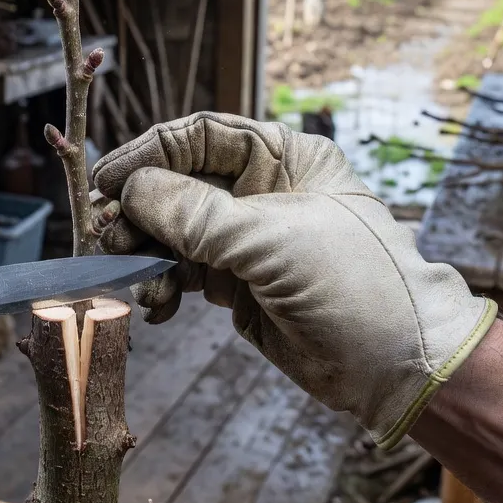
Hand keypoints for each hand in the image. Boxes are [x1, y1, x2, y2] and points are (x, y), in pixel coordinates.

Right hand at [92, 112, 495, 446]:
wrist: (397, 365)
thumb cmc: (355, 285)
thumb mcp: (272, 241)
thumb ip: (197, 215)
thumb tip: (130, 191)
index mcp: (283, 156)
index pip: (198, 136)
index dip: (147, 155)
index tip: (105, 182)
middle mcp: (260, 188)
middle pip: (175, 184)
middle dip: (138, 211)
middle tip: (106, 240)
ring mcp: (245, 237)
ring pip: (170, 230)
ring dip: (143, 252)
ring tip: (129, 278)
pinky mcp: (235, 282)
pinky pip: (179, 271)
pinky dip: (160, 286)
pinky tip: (157, 308)